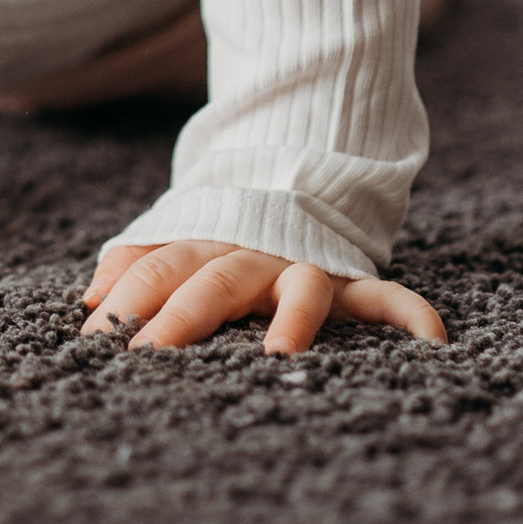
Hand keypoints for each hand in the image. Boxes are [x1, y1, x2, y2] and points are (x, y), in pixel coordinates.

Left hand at [83, 236, 444, 354]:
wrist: (292, 166)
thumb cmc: (220, 228)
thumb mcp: (172, 237)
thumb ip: (133, 263)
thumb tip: (88, 299)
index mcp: (200, 244)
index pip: (155, 269)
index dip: (124, 300)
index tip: (96, 339)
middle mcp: (250, 254)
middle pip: (213, 282)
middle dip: (180, 317)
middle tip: (151, 355)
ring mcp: (303, 265)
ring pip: (298, 288)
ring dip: (291, 318)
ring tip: (280, 357)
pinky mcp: (350, 279)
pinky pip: (385, 297)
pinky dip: (410, 314)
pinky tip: (433, 340)